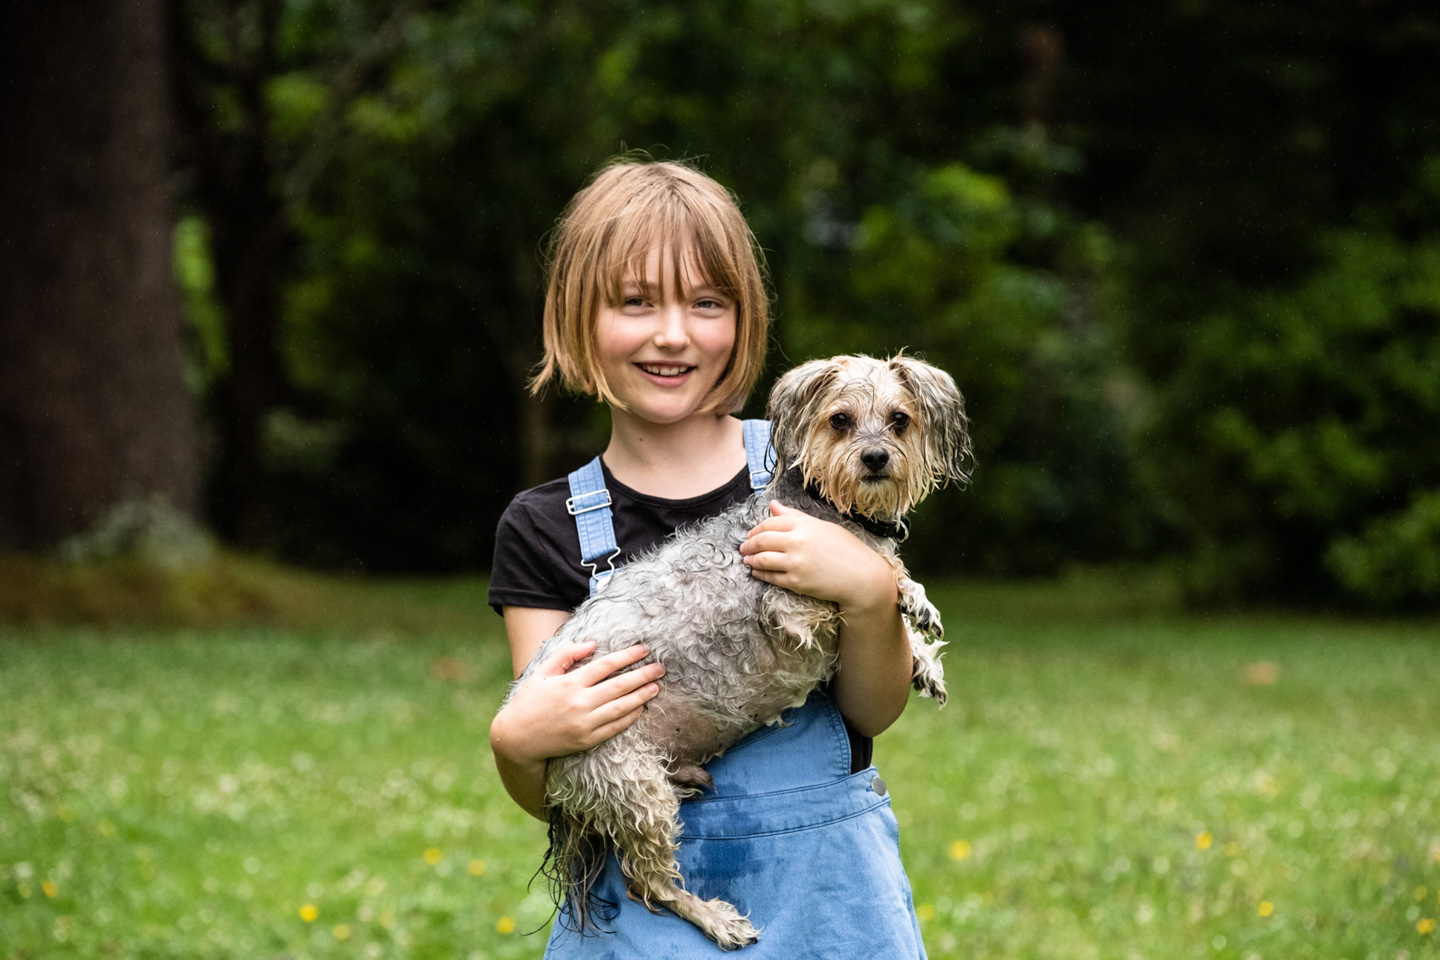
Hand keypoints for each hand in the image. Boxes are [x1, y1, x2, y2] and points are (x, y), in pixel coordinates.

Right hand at [490, 640, 663, 767]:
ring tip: (656, 686)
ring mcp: (585, 723)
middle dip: (643, 675)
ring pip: (621, 707)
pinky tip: (641, 708)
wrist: (517, 739)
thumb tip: (592, 643)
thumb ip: (566, 654)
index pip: (606, 665)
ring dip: (641, 696)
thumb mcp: (542, 672)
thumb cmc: (529, 701)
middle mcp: (580, 703)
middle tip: (661, 668)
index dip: (627, 656)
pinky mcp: (587, 740)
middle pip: (619, 686)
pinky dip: (630, 717)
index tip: (644, 649)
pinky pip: (615, 727)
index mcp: (570, 683)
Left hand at [739, 501, 896, 611]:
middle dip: (749, 544)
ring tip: (746, 559)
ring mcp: (795, 563)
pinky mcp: (796, 582)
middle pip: (762, 540)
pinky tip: (756, 572)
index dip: (757, 529)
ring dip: (751, 559)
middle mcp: (797, 542)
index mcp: (804, 525)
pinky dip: (760, 573)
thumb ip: (795, 516)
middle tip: (744, 547)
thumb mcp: (822, 526)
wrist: (861, 576)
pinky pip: (771, 577)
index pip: (770, 523)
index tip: (751, 533)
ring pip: (763, 559)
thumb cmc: (846, 549)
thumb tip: (773, 505)